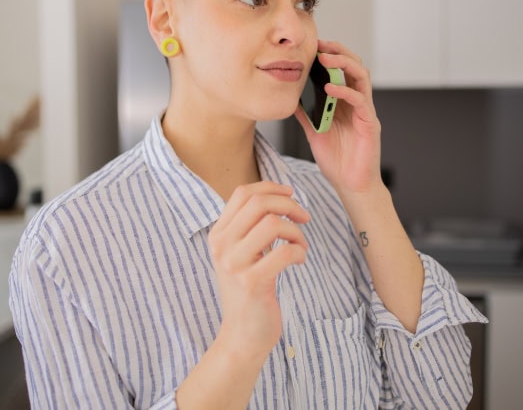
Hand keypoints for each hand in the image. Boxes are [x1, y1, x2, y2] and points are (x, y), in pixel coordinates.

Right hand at [208, 181, 309, 360]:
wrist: (241, 335)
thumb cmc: (248, 291)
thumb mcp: (239, 254)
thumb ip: (249, 227)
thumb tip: (277, 196)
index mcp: (218, 235)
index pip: (242, 193)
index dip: (270, 187)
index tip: (290, 194)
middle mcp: (222, 246)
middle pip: (259, 203)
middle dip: (289, 205)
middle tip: (304, 218)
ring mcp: (235, 264)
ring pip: (273, 224)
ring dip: (296, 231)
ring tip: (300, 245)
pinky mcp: (253, 282)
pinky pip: (285, 252)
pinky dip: (300, 252)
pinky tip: (299, 261)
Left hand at [295, 40, 382, 194]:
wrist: (351, 186)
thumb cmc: (336, 160)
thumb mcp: (314, 131)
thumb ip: (305, 113)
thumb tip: (290, 97)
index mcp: (346, 102)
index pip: (342, 70)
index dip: (331, 54)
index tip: (313, 44)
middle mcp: (358, 103)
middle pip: (355, 66)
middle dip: (338, 51)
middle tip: (320, 44)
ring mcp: (365, 112)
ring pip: (362, 77)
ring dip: (344, 64)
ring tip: (326, 59)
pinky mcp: (370, 124)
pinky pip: (360, 101)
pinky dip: (345, 91)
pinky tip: (330, 88)